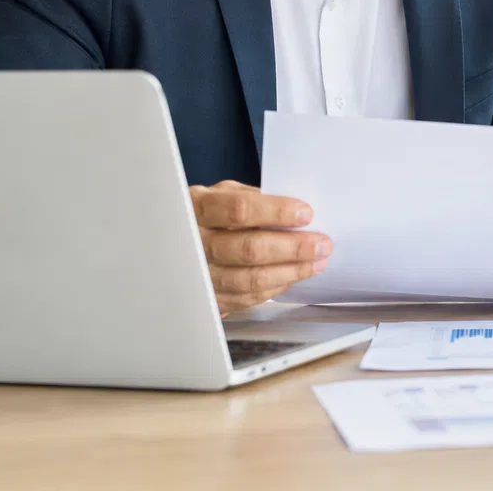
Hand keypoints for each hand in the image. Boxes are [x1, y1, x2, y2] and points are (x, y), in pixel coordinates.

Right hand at [189, 180, 330, 315]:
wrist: (170, 244)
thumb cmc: (204, 214)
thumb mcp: (220, 194)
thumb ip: (251, 196)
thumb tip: (292, 206)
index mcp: (198, 209)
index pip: (240, 210)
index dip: (276, 212)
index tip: (306, 213)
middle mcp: (196, 244)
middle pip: (249, 249)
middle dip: (293, 247)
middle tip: (321, 243)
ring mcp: (201, 275)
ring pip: (251, 279)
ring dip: (291, 271)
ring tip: (317, 261)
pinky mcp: (209, 299)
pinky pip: (247, 297)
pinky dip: (276, 287)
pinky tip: (294, 275)